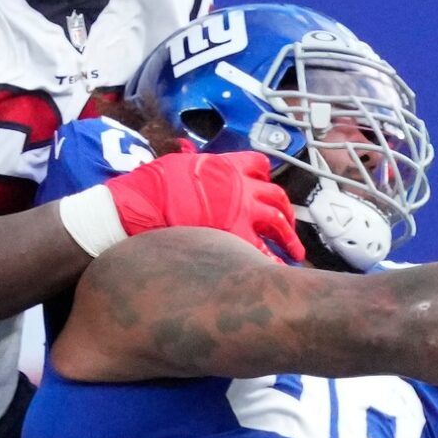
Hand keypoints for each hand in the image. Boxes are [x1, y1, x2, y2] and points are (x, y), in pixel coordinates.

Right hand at [106, 151, 304, 262]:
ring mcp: (242, 211)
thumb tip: (194, 165)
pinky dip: (274, 262)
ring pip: (279, 223)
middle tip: (289, 226)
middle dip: (286, 212)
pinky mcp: (237, 236)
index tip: (267, 186)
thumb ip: (198, 168)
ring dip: (289, 239)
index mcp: (227, 165)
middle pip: (276, 197)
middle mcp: (241, 186)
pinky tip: (280, 272)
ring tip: (295, 253)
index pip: (258, 164)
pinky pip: (264, 252)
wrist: (142, 207)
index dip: (265, 177)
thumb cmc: (152, 186)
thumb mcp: (179, 164)